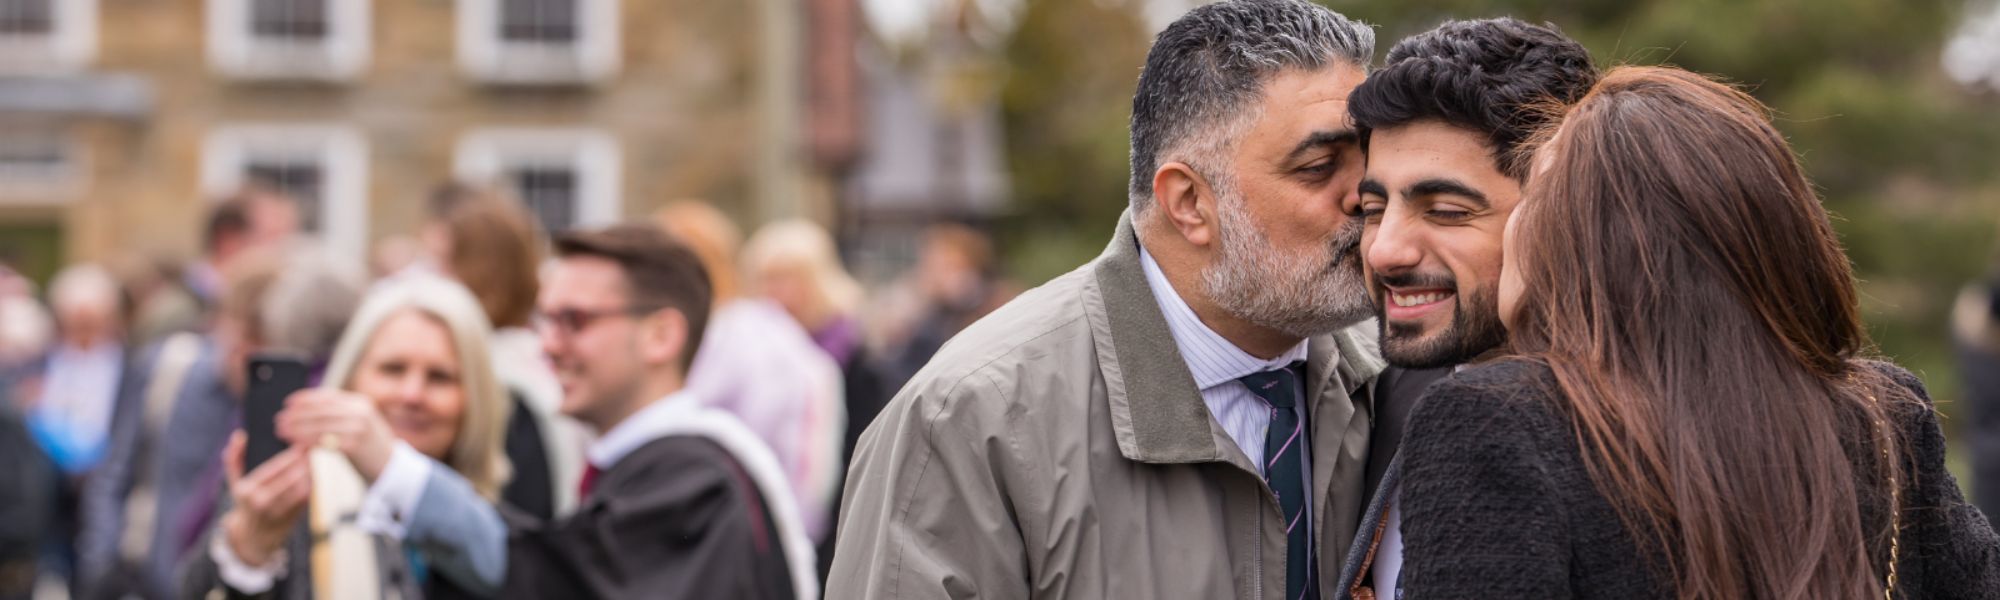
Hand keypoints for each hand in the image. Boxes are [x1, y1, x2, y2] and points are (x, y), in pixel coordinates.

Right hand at [220, 432, 309, 565]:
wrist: (253, 537)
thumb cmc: (246, 502)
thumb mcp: (235, 483)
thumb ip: (234, 458)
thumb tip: (239, 434)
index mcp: (248, 491)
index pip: (273, 469)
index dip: (289, 456)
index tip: (300, 445)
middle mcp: (262, 503)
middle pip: (290, 478)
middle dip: (303, 462)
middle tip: (312, 448)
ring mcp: (278, 512)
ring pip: (301, 488)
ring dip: (310, 472)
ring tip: (314, 459)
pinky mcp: (293, 517)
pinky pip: (306, 497)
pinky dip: (312, 484)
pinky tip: (314, 473)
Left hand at [276, 389, 396, 481]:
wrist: (391, 468)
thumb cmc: (369, 447)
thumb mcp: (359, 424)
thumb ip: (339, 414)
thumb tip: (307, 409)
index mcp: (360, 403)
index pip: (327, 396)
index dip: (305, 398)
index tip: (288, 403)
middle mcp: (360, 411)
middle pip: (321, 410)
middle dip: (297, 415)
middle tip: (278, 420)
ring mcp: (359, 427)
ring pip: (320, 425)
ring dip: (297, 428)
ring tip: (281, 432)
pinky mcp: (355, 444)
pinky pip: (325, 441)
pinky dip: (308, 442)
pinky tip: (296, 444)